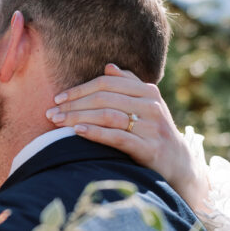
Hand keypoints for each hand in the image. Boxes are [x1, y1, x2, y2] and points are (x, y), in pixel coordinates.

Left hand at [45, 64, 209, 211]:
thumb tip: (108, 67)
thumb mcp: (146, 106)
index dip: (80, 89)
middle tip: (51, 112)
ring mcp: (151, 127)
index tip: (58, 98)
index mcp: (148, 92)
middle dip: (74, 105)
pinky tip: (77, 132)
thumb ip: (129, 85)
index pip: (107, 84)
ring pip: (109, 116)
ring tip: (58, 122)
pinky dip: (95, 133)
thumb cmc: (154, 131)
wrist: (178, 163)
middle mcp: (151, 106)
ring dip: (79, 117)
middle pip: (105, 99)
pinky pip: (118, 137)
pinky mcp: (149, 148)